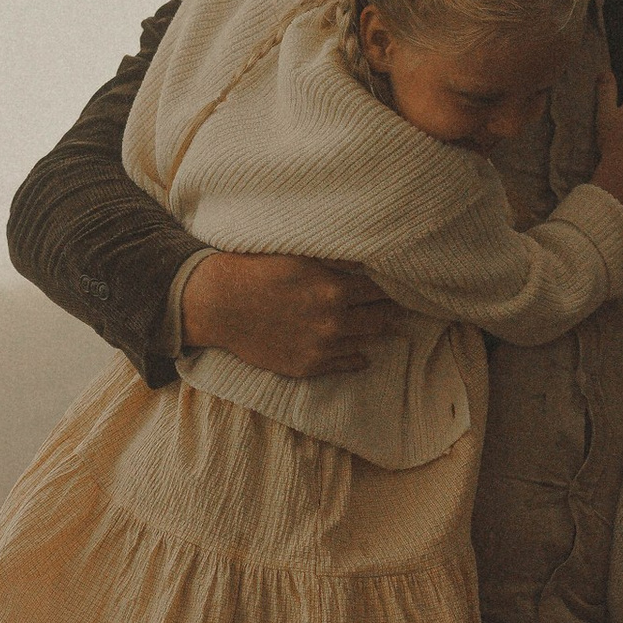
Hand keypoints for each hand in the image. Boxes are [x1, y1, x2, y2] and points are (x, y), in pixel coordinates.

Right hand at [180, 247, 400, 378]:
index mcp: (334, 290)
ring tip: (387, 326)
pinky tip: (364, 353)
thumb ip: (336, 260)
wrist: (220, 305)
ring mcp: (322, 348)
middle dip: (392, 310)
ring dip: (377, 333)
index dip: (391, 286)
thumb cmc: (258, 272)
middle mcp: (333, 322)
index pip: (379, 290)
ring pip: (366, 341)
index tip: (401, 284)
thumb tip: (368, 262)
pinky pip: (346, 364)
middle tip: (401, 306)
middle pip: (381, 318)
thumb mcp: (300, 256)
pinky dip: (358, 358)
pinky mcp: (308, 366)